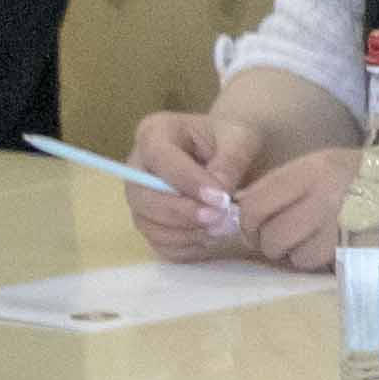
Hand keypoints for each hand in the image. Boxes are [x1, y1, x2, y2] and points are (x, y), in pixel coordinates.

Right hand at [127, 110, 266, 263]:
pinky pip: (158, 244)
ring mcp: (140, 198)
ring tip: (222, 229)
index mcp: (155, 132)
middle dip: (182, 212)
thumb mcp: (241, 139)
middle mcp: (138, 166)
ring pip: (147, 224)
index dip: (187, 181)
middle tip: (220, 219)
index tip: (220, 198)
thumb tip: (218, 192)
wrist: (233, 159)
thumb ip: (231, 160)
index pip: (159, 158)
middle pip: (143, 196)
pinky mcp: (151, 223)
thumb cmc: (232, 141)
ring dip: (185, 233)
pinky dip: (185, 247)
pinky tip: (211, 238)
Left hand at [225, 147, 351, 272]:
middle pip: (270, 235)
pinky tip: (321, 246)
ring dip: (290, 253)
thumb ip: (278, 185)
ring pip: (290, 254)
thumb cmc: (353, 175)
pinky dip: (309, 259)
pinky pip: (313, 263)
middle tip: (275, 239)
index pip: (255, 205)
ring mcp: (341, 225)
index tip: (253, 226)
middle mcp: (325, 197)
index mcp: (311, 171)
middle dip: (266, 242)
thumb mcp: (316, 165)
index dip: (247, 222)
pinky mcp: (352, 248)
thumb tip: (240, 209)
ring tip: (303, 240)